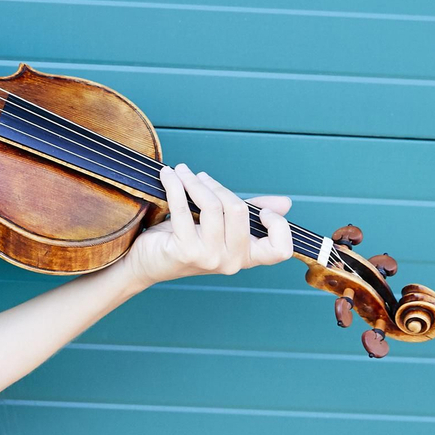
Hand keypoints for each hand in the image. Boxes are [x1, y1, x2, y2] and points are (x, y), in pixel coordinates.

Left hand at [120, 163, 292, 291]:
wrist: (148, 262)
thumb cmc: (187, 238)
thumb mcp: (221, 226)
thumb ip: (250, 213)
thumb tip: (286, 203)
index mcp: (246, 257)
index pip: (280, 251)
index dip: (278, 227)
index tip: (261, 211)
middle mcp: (231, 262)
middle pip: (238, 211)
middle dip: (217, 186)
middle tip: (199, 176)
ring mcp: (209, 258)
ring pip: (212, 206)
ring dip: (194, 182)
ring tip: (182, 172)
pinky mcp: (185, 251)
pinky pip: (183, 208)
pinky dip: (175, 185)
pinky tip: (169, 175)